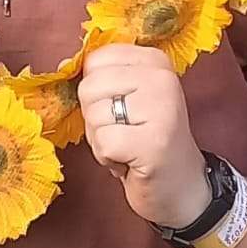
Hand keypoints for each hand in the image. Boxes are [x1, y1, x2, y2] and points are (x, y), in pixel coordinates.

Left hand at [78, 44, 209, 228]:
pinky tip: (129, 162)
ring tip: (128, 148)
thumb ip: (102, 77)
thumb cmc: (148, 142)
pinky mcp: (154, 143)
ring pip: (94, 115)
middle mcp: (162, 78)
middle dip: (95, 118)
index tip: (120, 109)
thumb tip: (64, 63)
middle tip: (123, 133)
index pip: (95, 60)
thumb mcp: (129, 98)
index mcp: (155, 61)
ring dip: (101, 141)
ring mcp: (161, 109)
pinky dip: (107, 158)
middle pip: (90, 87)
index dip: (95, 91)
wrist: (182, 187)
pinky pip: (103, 142)